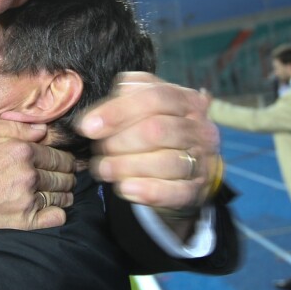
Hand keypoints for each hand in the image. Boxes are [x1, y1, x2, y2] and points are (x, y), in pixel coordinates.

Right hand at [0, 119, 75, 234]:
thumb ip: (15, 128)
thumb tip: (42, 129)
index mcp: (22, 151)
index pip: (58, 155)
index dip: (64, 159)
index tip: (63, 163)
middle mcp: (29, 174)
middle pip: (63, 175)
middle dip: (66, 175)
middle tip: (64, 177)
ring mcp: (28, 199)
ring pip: (62, 195)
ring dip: (64, 193)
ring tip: (59, 193)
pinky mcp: (25, 221)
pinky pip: (56, 217)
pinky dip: (58, 213)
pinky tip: (52, 210)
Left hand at [76, 72, 220, 212]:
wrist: (186, 171)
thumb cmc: (158, 133)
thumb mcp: (145, 108)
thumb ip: (125, 100)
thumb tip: (97, 114)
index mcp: (186, 100)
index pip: (154, 97)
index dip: (118, 111)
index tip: (89, 127)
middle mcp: (199, 128)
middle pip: (157, 129)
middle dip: (120, 141)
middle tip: (99, 150)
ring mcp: (201, 159)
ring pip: (166, 161)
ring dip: (127, 166)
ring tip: (104, 170)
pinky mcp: (196, 189)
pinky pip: (175, 191)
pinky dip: (148, 191)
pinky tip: (125, 188)